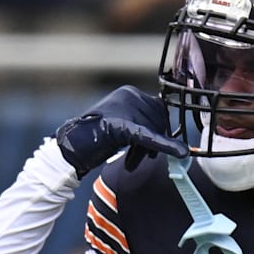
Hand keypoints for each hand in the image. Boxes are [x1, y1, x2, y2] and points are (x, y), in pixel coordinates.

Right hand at [56, 85, 187, 176]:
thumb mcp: (125, 125)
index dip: (159, 129)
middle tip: (141, 157)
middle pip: (157, 120)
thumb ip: (145, 123)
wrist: (73, 147)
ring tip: (133, 161)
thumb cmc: (98, 138)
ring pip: (153, 130)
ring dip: (147, 150)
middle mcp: (129, 95)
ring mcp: (125, 109)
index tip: (152, 146)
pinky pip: (148, 136)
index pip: (158, 109)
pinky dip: (164, 145)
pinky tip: (180, 152)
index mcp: (130, 92)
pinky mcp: (122, 125)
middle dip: (153, 142)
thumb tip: (171, 135)